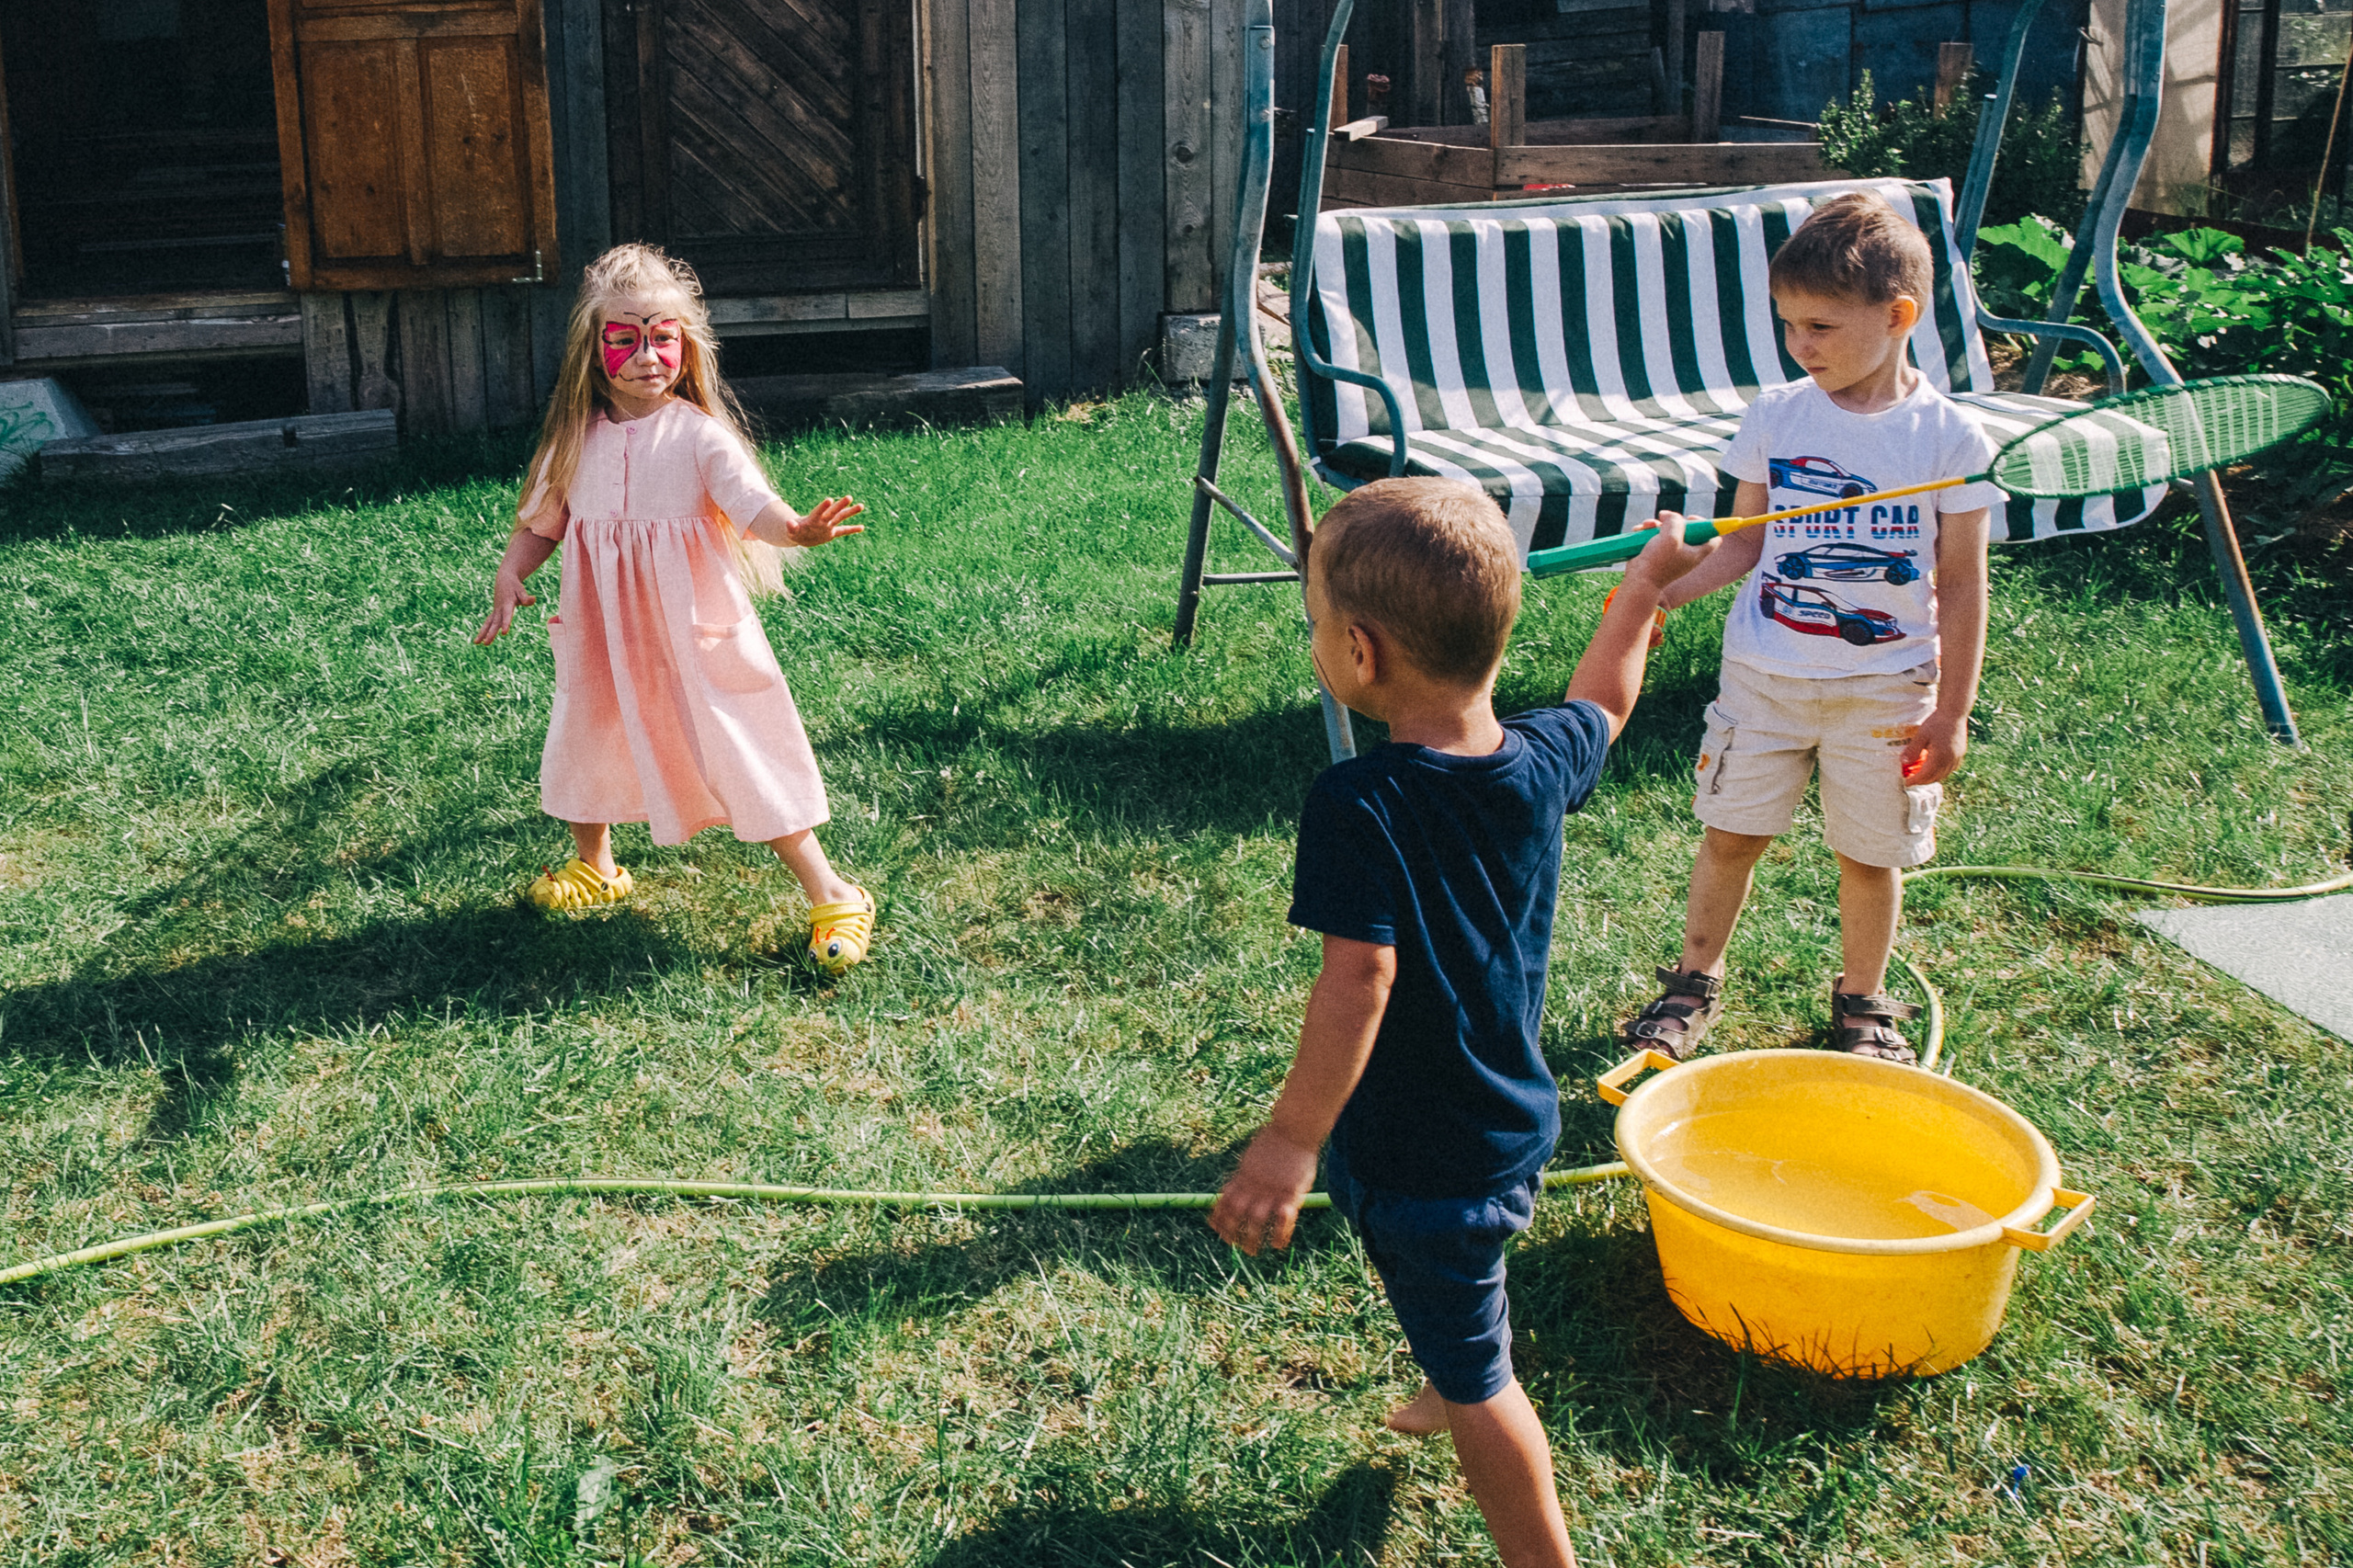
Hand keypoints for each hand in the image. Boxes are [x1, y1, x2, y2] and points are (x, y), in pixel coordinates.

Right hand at [473, 574, 535, 644]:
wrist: (504, 580)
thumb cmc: (515, 586)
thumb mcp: (521, 590)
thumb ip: (526, 597)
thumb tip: (533, 599)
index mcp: (507, 604)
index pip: (507, 615)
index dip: (506, 623)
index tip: (504, 632)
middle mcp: (499, 609)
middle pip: (495, 623)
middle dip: (491, 633)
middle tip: (486, 643)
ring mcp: (496, 611)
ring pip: (488, 623)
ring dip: (483, 633)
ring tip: (476, 643)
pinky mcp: (494, 612)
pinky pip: (488, 622)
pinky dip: (484, 630)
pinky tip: (479, 640)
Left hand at [783, 496, 865, 547]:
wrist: (800, 536)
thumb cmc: (796, 531)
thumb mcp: (792, 531)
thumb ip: (791, 527)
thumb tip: (788, 523)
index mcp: (814, 519)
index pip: (819, 511)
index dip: (823, 506)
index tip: (830, 499)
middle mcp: (823, 520)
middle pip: (833, 511)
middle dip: (841, 505)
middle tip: (849, 497)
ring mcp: (829, 525)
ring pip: (841, 517)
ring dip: (850, 512)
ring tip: (861, 506)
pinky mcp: (832, 533)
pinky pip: (844, 531)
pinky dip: (852, 529)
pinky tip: (862, 527)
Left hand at [1208, 1124, 1319, 1254]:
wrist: (1294, 1129)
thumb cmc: (1275, 1141)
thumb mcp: (1252, 1157)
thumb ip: (1245, 1173)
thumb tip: (1237, 1184)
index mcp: (1242, 1176)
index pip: (1225, 1201)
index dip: (1219, 1218)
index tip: (1217, 1231)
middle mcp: (1253, 1185)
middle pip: (1236, 1214)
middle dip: (1232, 1233)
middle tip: (1235, 1246)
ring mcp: (1272, 1190)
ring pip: (1256, 1221)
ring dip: (1252, 1239)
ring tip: (1252, 1252)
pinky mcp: (1291, 1193)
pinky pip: (1283, 1219)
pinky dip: (1279, 1235)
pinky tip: (1277, 1245)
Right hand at [1622, 511, 1718, 598]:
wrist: (1639, 581)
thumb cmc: (1658, 562)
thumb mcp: (1670, 536)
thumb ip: (1675, 520)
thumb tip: (1667, 515)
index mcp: (1697, 553)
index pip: (1714, 538)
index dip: (1705, 525)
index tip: (1691, 519)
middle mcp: (1686, 554)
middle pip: (1688, 530)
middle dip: (1675, 521)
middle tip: (1665, 519)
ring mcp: (1671, 554)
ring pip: (1668, 532)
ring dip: (1657, 524)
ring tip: (1648, 524)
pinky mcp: (1657, 555)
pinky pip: (1655, 537)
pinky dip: (1647, 531)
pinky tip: (1639, 530)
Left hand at [1900, 711, 1966, 785]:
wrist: (1954, 713)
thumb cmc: (1936, 722)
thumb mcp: (1921, 735)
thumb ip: (1912, 750)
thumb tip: (1903, 762)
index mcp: (1940, 757)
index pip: (1926, 775)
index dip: (1915, 780)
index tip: (1906, 782)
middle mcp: (1950, 760)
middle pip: (1935, 777)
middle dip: (1922, 781)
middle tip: (1912, 780)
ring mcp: (1957, 757)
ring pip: (1944, 774)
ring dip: (1932, 777)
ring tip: (1921, 776)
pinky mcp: (1960, 753)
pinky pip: (1951, 768)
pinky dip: (1942, 772)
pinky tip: (1935, 769)